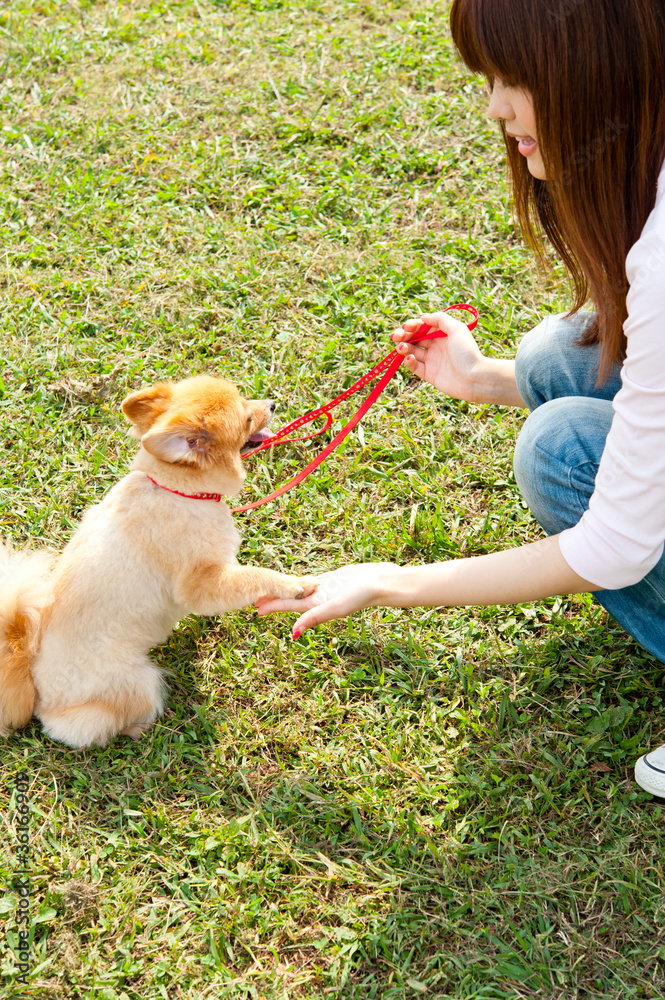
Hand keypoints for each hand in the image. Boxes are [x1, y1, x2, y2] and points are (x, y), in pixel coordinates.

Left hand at [254, 563, 397, 637]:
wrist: (384, 582)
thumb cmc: (362, 595)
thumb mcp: (335, 607)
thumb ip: (314, 618)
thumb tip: (293, 633)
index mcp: (317, 606)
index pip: (288, 606)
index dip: (271, 606)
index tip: (254, 607)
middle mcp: (320, 599)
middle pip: (291, 599)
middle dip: (274, 598)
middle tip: (255, 596)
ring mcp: (327, 589)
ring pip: (301, 589)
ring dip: (286, 590)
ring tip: (272, 589)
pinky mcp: (335, 579)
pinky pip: (313, 581)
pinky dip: (302, 581)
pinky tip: (297, 580)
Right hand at [391, 310, 488, 401]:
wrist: (474, 378)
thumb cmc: (467, 352)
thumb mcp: (457, 329)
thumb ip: (440, 319)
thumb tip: (423, 317)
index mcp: (442, 334)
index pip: (422, 326)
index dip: (412, 325)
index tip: (407, 327)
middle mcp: (436, 346)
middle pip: (414, 338)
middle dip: (403, 335)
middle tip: (396, 336)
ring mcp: (432, 360)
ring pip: (412, 351)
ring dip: (404, 347)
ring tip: (402, 347)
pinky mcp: (429, 374)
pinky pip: (415, 366)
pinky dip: (409, 361)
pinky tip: (410, 358)